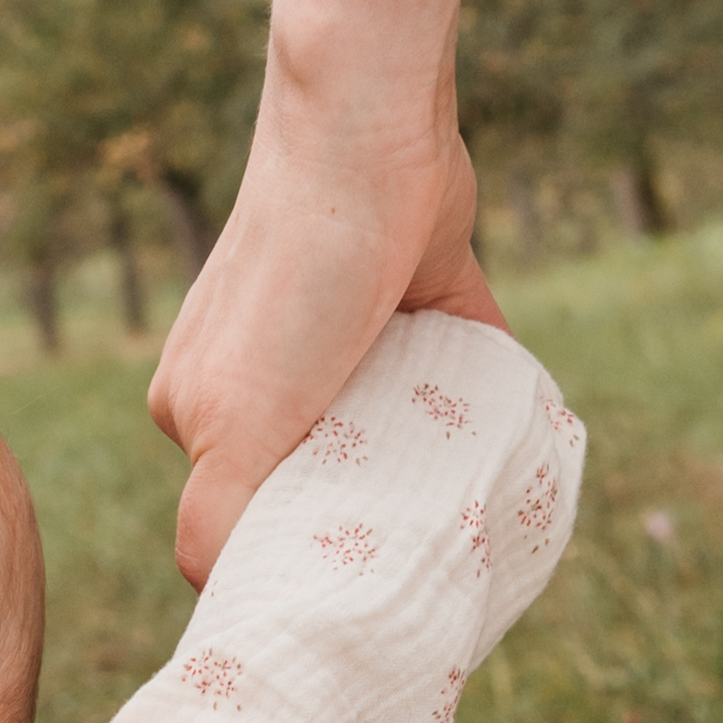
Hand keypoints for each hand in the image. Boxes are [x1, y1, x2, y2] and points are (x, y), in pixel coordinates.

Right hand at [147, 80, 501, 587]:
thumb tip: (216, 595)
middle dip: (362, 506)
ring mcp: (344, 322)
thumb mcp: (235, 427)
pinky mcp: (421, 283)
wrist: (368, 127)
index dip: (289, 546)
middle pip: (320, 468)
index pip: (241, 506)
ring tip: (462, 491)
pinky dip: (488, 390)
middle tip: (412, 544)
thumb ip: (213, 521)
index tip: (341, 579)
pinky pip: (457, 357)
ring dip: (424, 453)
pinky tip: (518, 429)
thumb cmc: (293, 281)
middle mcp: (265, 363)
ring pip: (390, 418)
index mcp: (204, 402)